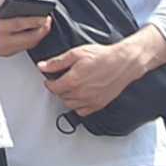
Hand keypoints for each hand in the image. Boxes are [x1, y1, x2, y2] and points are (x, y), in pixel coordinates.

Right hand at [0, 6, 56, 56]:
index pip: (18, 24)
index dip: (34, 21)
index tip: (44, 16)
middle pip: (27, 39)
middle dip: (41, 31)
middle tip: (48, 23)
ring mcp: (0, 50)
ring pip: (24, 46)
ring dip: (36, 38)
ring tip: (43, 29)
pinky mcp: (0, 53)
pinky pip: (19, 50)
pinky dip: (28, 43)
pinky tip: (31, 38)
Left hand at [40, 31, 163, 119]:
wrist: (123, 63)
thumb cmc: (103, 57)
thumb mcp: (76, 54)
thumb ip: (57, 62)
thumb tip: (43, 67)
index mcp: (73, 80)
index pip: (52, 88)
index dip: (49, 82)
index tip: (49, 79)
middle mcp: (80, 93)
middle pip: (60, 96)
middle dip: (58, 88)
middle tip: (61, 80)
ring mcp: (90, 100)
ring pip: (69, 105)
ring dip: (67, 97)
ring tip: (70, 87)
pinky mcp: (98, 104)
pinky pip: (82, 111)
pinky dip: (78, 106)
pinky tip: (80, 96)